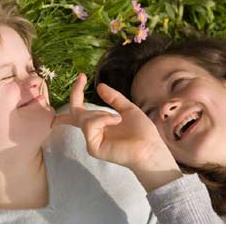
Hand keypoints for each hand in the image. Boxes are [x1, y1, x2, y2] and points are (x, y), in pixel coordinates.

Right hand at [53, 74, 181, 190]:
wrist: (151, 147)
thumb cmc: (142, 132)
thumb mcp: (128, 109)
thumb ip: (114, 99)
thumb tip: (100, 86)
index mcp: (100, 124)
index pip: (81, 109)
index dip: (77, 94)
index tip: (82, 77)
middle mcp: (94, 132)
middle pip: (75, 112)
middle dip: (76, 94)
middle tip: (82, 78)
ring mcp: (92, 141)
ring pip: (84, 117)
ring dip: (102, 113)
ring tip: (119, 119)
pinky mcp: (93, 148)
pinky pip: (90, 125)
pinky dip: (103, 119)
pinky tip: (117, 121)